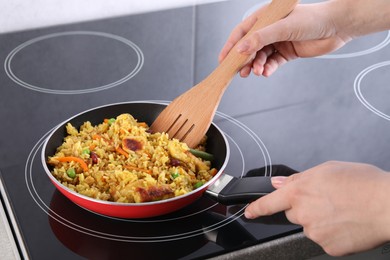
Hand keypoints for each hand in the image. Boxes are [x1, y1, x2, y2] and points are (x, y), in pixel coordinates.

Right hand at [219, 0, 389, 77]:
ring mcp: (278, 42)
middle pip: (250, 47)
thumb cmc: (313, 19)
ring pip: (261, 57)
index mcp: (266, 18)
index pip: (242, 32)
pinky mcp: (287, 53)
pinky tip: (267, 72)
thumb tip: (240, 50)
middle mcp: (270, 30)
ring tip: (257, 72)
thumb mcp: (283, 28)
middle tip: (239, 71)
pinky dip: (269, 68)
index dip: (231, 46)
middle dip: (244, 60)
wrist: (338, 27)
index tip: (223, 59)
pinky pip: (273, 62)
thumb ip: (260, 39)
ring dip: (257, 65)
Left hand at [245, 161, 389, 255]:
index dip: (256, 208)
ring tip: (342, 210)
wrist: (387, 205)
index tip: (249, 213)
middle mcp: (303, 213)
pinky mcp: (328, 247)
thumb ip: (299, 178)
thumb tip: (280, 183)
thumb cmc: (362, 183)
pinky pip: (324, 239)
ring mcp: (314, 232)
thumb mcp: (328, 169)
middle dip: (305, 208)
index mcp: (299, 191)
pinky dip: (332, 233)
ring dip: (320, 220)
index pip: (268, 203)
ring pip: (310, 226)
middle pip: (294, 213)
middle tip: (328, 201)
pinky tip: (346, 223)